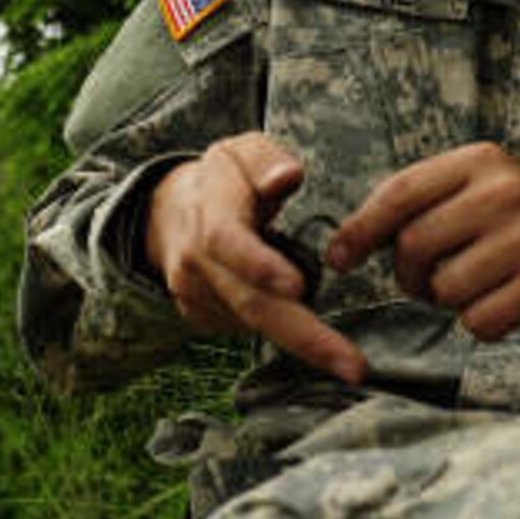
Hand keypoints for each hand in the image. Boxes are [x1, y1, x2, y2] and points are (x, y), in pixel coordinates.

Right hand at [146, 133, 366, 383]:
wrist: (168, 213)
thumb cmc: (223, 179)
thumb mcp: (242, 151)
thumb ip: (267, 160)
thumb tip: (288, 176)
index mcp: (208, 211)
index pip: (225, 240)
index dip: (258, 264)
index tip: (297, 286)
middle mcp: (195, 259)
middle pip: (249, 303)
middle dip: (303, 337)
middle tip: (351, 367)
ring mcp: (194, 294)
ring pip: (253, 323)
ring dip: (302, 342)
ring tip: (345, 358)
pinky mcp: (201, 316)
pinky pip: (246, 328)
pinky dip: (282, 334)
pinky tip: (309, 336)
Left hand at [327, 141, 519, 346]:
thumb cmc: (517, 230)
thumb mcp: (476, 195)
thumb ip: (421, 205)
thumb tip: (346, 241)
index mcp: (481, 161)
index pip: (400, 192)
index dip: (360, 229)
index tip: (338, 258)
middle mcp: (505, 191)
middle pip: (414, 244)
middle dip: (408, 274)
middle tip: (427, 281)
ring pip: (444, 286)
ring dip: (447, 301)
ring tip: (474, 286)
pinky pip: (477, 319)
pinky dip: (480, 323)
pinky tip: (502, 304)